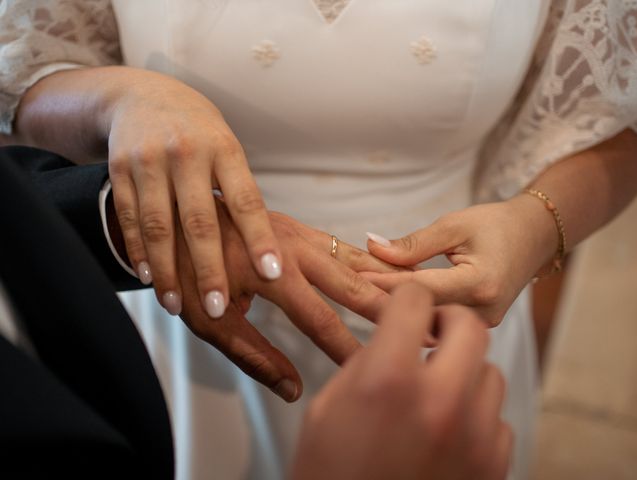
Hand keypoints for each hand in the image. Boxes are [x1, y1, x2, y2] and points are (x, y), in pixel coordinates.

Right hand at [105, 68, 279, 317]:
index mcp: (224, 150)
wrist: (143, 96)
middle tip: (217, 307)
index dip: (260, 238)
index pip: (247, 200)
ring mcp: (150, 160)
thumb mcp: (227, 150)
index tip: (273, 273)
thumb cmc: (200, 134)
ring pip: (159, 225)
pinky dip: (137, 249)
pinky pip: (129, 216)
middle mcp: (187, 153)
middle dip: (209, 268)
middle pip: (200, 220)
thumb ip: (239, 194)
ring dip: (168, 270)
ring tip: (176, 306)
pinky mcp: (120, 168)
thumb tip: (262, 250)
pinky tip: (147, 277)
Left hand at [174, 204, 402, 400]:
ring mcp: (299, 232)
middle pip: (352, 282)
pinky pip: (343, 246)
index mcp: (268, 272)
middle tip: (425, 327)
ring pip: (355, 258)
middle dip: (389, 308)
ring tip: (422, 299)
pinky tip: (390, 275)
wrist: (175, 215)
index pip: (319, 318)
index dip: (347, 347)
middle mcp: (291, 247)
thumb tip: (292, 387)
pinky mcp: (300, 227)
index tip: (372, 367)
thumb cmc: (187, 271)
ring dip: (389, 280)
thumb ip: (253, 355)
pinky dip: (371, 262)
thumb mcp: (210, 322)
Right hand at [291, 283, 511, 479]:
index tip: (406, 307)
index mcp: (387, 381)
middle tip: (432, 334)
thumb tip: (395, 335)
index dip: (406, 299)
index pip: (415, 301)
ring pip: (490, 372)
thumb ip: (368, 361)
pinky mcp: (491, 468)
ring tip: (438, 390)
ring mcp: (472, 438)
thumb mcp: (329, 406)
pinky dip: (477, 416)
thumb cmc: (331, 476)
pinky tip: (450, 430)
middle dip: (448, 322)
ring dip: (464, 371)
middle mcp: (438, 403)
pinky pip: (498, 419)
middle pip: (470, 326)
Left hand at [362, 197, 557, 325]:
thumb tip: (373, 247)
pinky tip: (392, 300)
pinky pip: (440, 321)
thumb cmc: (497, 225)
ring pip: (429, 321)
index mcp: (480, 284)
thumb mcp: (455, 225)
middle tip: (350, 288)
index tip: (353, 279)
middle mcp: (483, 312)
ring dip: (398, 308)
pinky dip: (416, 311)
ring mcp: (482, 325)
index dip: (384, 283)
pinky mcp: (478, 326)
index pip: (421, 288)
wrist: (535, 238)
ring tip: (366, 293)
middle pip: (423, 311)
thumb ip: (414, 242)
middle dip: (385, 299)